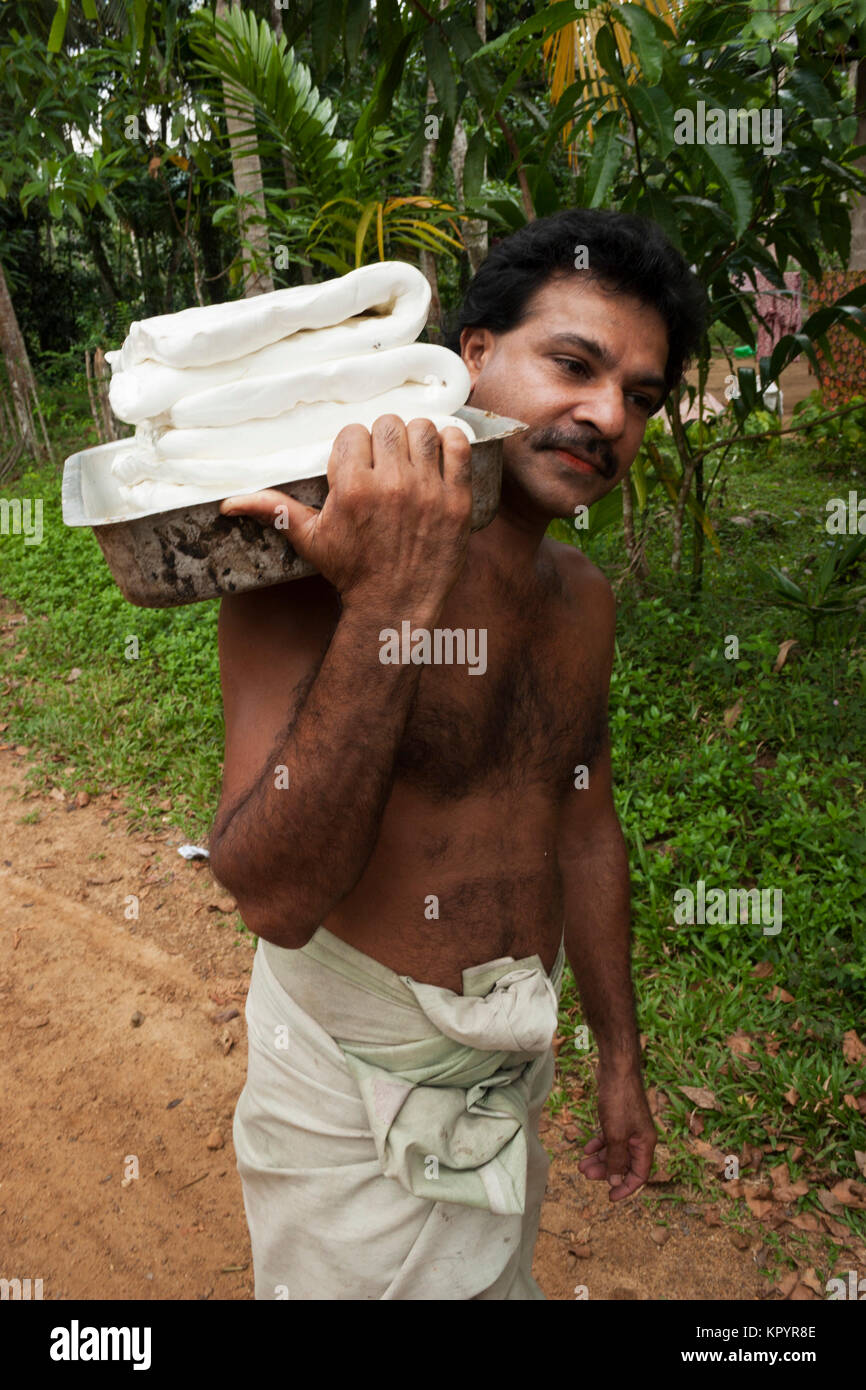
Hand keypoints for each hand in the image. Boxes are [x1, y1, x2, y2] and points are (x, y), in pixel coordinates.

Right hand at [219, 415, 472, 615]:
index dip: (353, 447)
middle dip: (383, 440)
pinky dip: (451, 444)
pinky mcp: (456, 500)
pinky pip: (459, 446)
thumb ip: (273, 511)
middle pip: (387, 425)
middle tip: (384, 461)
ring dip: (415, 438)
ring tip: (411, 458)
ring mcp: (427, 491)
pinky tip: (439, 456)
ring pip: (422, 429)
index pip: (352, 433)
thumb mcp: (309, 540)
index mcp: (352, 488)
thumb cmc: (350, 571)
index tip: (357, 465)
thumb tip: (228, 504)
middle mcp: (390, 484)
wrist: (395, 604)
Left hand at [577, 1062, 656, 1201]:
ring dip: (599, 1159)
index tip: (610, 1197)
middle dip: (606, 1171)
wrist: (616, 1069)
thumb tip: (616, 1181)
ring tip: (581, 1165)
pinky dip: (598, 1144)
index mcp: (645, 1144)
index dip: (626, 1187)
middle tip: (586, 1174)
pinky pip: (609, 1137)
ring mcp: (629, 1127)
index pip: (640, 1175)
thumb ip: (616, 1159)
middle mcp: (639, 1137)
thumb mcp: (616, 1134)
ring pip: (614, 1150)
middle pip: (624, 1163)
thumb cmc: (620, 1100)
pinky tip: (586, 1148)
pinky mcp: (618, 1117)